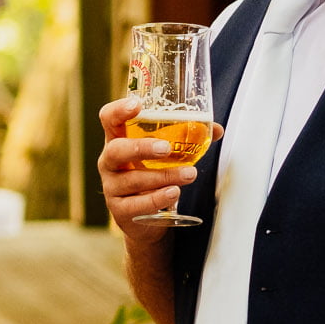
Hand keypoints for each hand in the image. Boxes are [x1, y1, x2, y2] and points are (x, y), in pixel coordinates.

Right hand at [97, 97, 221, 244]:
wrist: (145, 219)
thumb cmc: (152, 177)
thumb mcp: (165, 156)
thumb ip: (187, 139)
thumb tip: (215, 129)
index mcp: (118, 140)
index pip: (109, 119)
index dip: (118, 110)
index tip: (136, 104)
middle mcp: (110, 162)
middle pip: (116, 150)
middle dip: (141, 148)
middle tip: (166, 148)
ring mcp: (112, 186)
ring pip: (132, 179)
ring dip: (164, 176)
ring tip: (189, 174)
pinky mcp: (119, 210)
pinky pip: (137, 204)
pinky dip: (157, 198)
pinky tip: (173, 193)